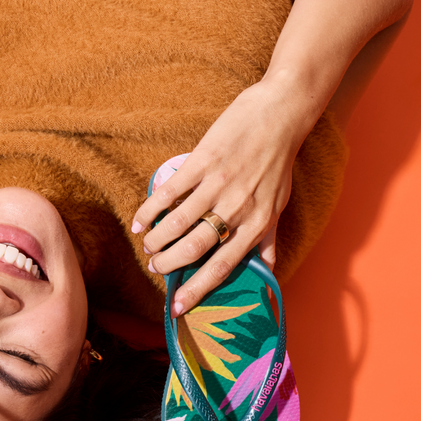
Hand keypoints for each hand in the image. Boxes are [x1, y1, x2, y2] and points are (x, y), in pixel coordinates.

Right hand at [131, 81, 312, 315]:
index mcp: (256, 225)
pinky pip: (170, 191)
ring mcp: (219, 184)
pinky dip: (151, 209)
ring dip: (157, 239)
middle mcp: (238, 208)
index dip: (198, 289)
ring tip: (147, 245)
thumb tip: (268, 272)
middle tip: (155, 267)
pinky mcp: (204, 160)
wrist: (280, 114)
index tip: (177, 306)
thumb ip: (269, 240)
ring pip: (178, 222)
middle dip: (168, 264)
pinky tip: (139, 220)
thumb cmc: (279, 163)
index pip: (223, 267)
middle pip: (195, 248)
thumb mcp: (279, 206)